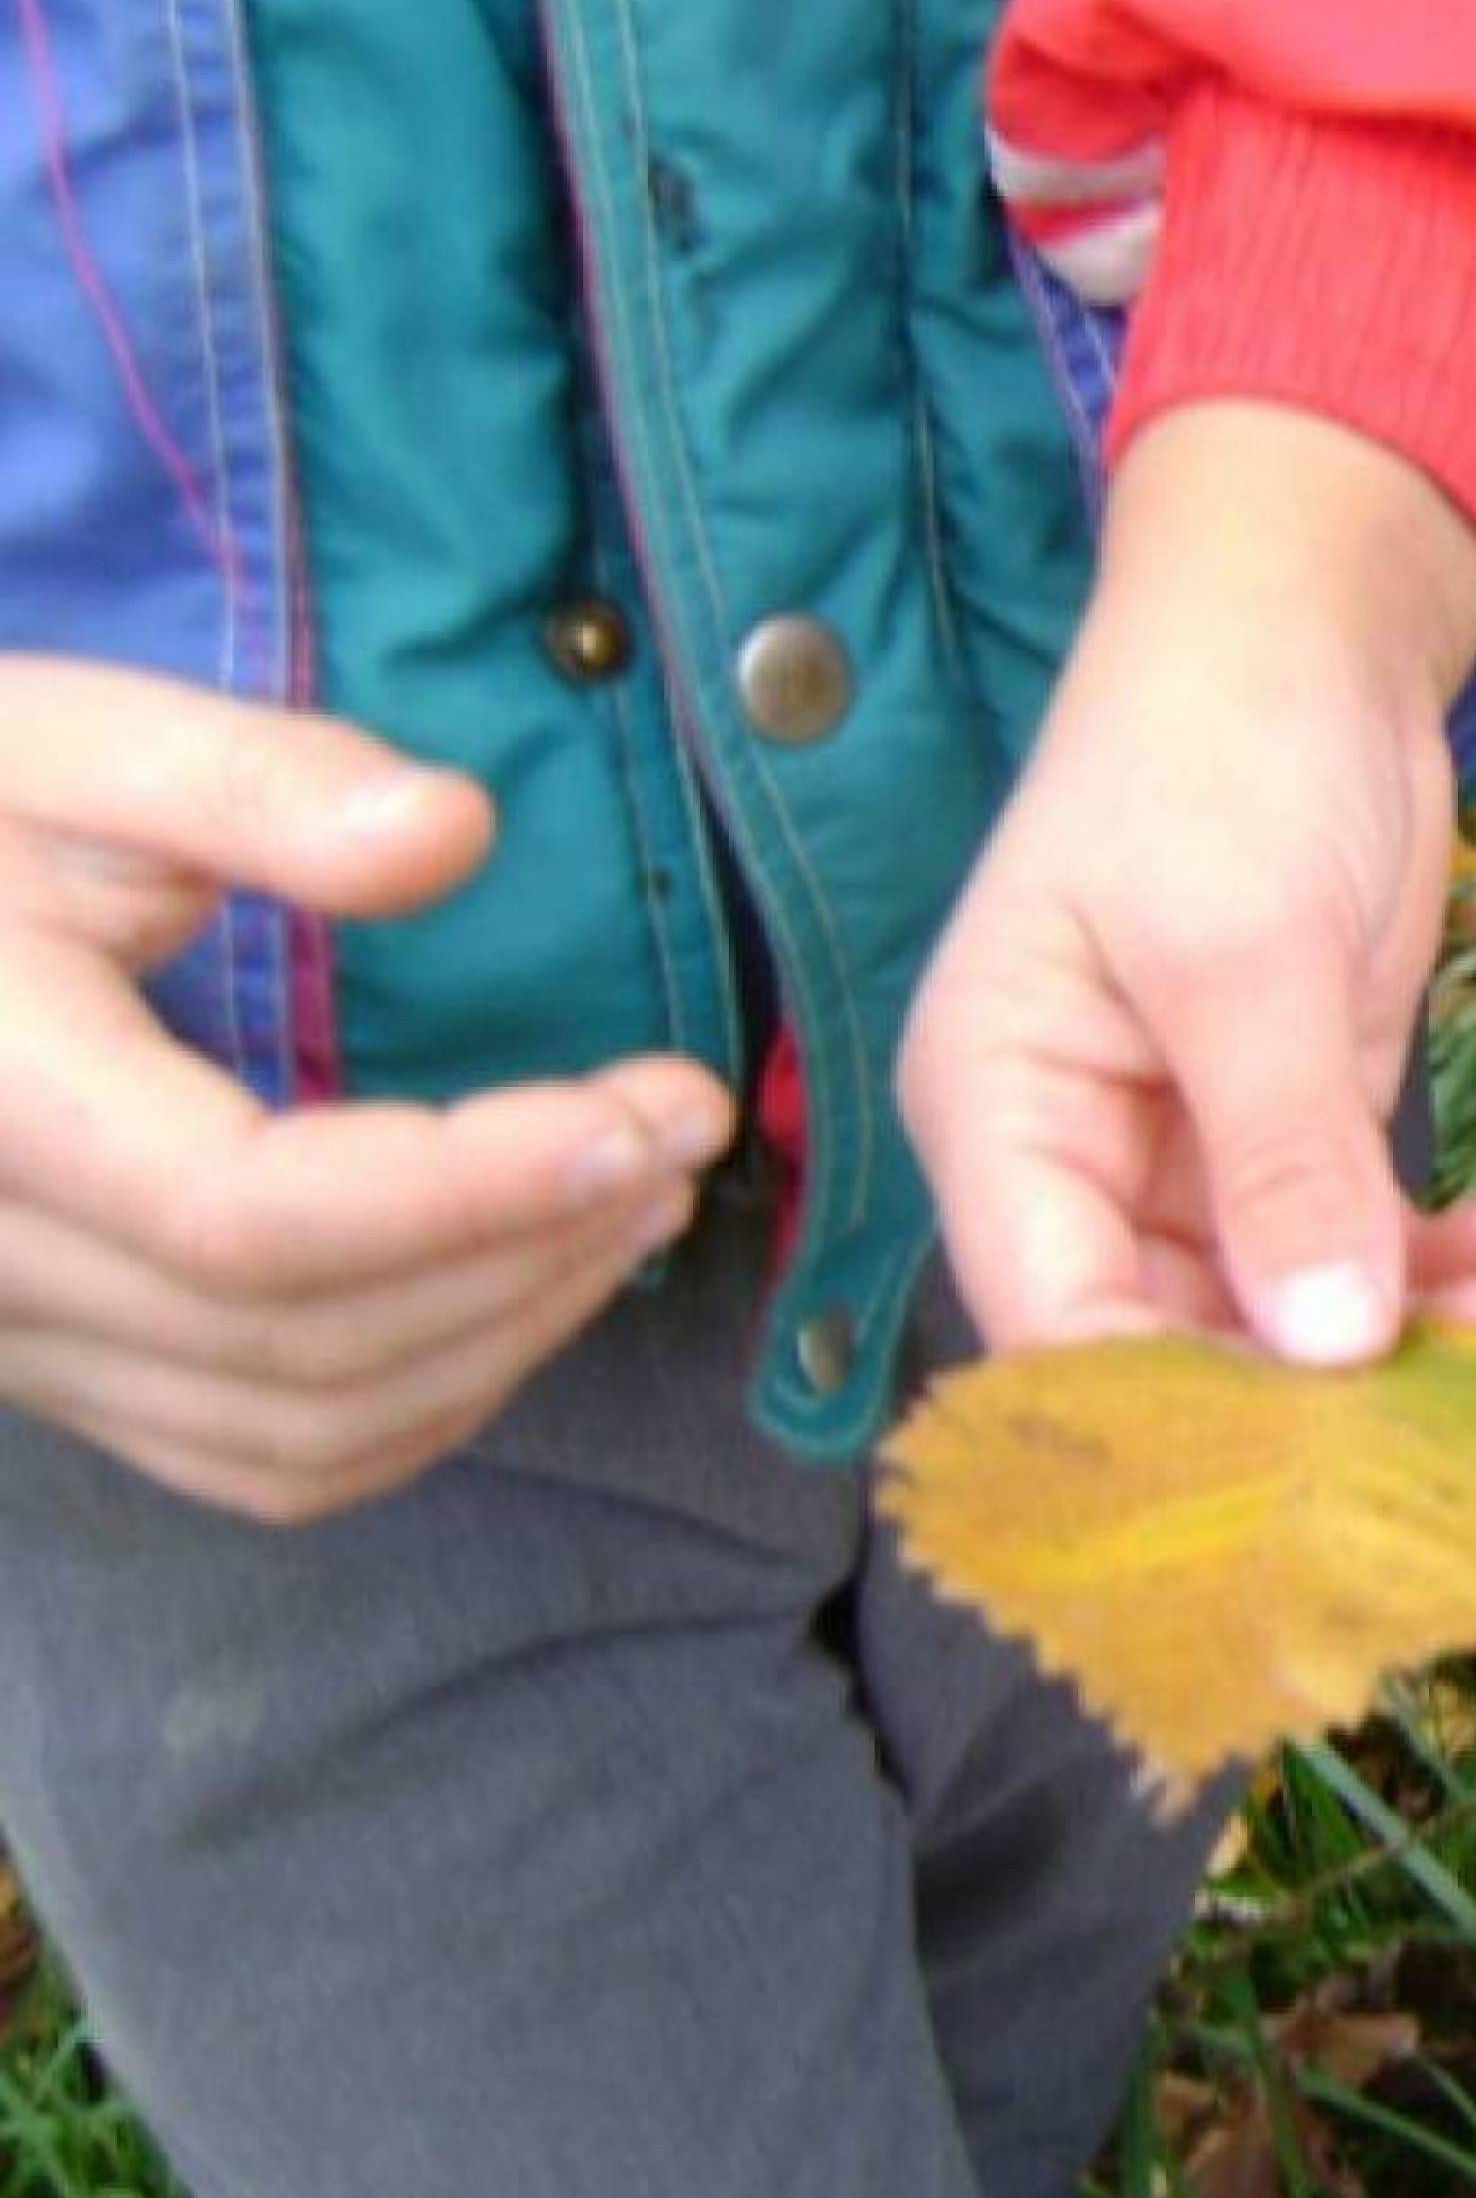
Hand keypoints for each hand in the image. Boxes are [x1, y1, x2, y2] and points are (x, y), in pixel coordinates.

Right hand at [0, 660, 732, 1521]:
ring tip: (639, 1200)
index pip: (252, 1216)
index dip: (477, 1190)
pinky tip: (526, 1289)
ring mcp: (7, 1346)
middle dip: (537, 1249)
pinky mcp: (48, 1376)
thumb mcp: (58, 740)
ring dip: (508, 1333)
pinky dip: (423, 1401)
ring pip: (301, 1425)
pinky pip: (260, 1457)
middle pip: (304, 1338)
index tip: (657, 1108)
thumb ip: (249, 781)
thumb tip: (454, 830)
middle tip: (685, 1130)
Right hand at [900, 403, 1475, 1371]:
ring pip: (1292, 1310)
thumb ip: (1282, 1151)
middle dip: (1334, 1391)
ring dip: (1425, 1330)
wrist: (1307, 627)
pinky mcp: (1298, 1129)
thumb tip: (1324, 1343)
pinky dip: (1450, 1264)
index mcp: (999, 1116)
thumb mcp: (1245, 951)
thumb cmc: (1220, 750)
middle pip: (1182, 1346)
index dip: (1176, 1427)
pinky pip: (1364, 1243)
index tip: (1318, 1486)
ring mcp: (1192, 1152)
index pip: (1057, 1332)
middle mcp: (1079, 1160)